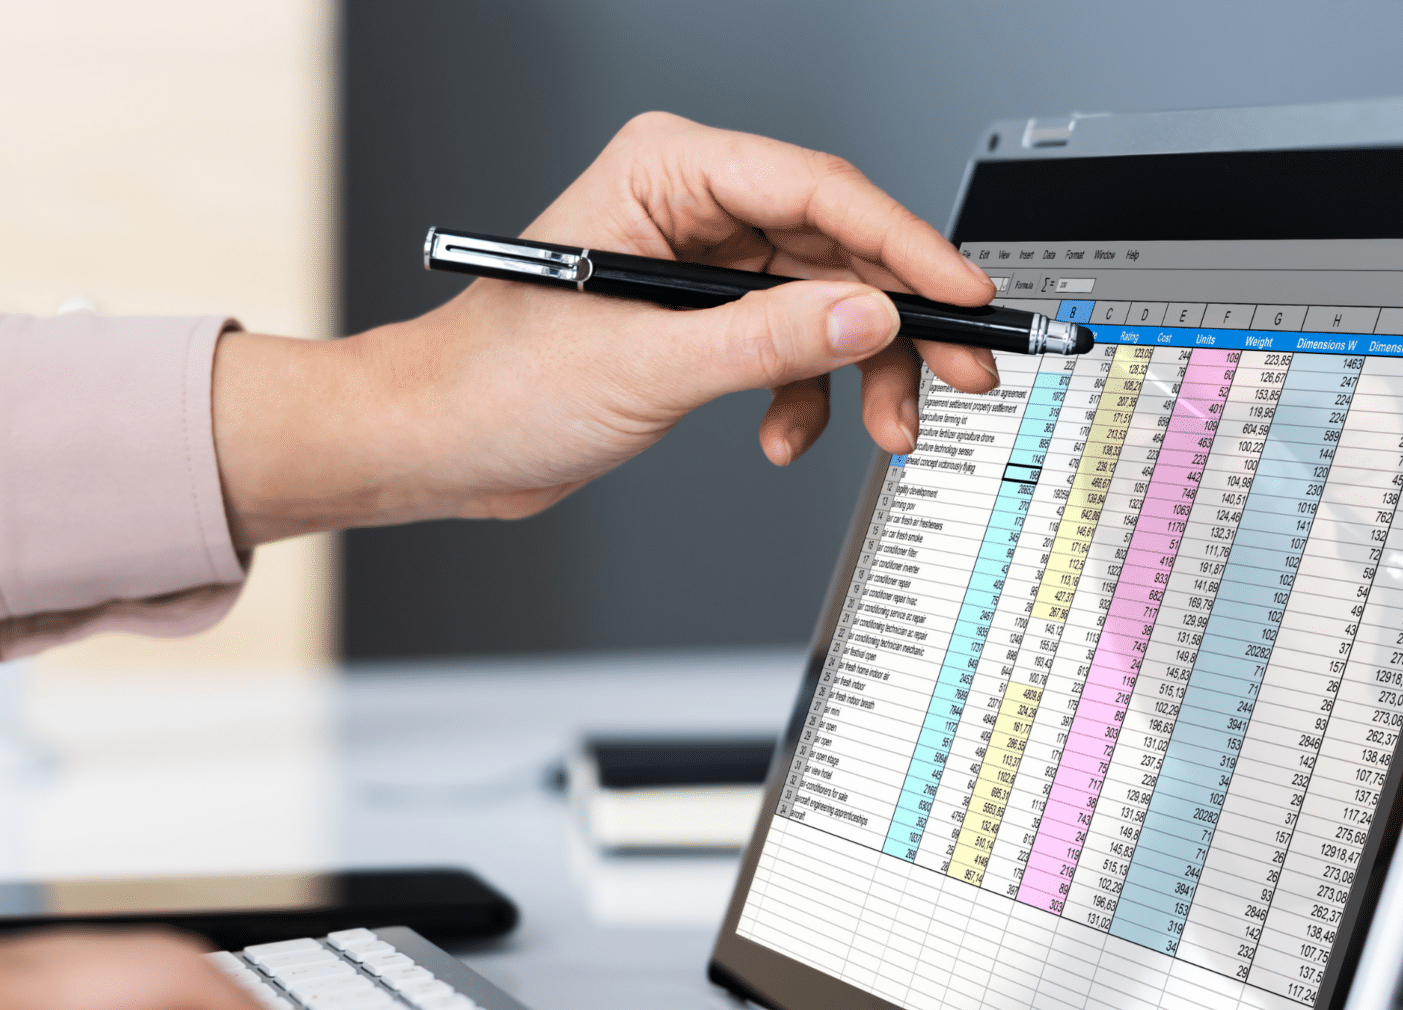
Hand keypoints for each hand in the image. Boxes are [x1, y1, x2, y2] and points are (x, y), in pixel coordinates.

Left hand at [212, 111, 1000, 542]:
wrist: (439, 447)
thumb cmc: (494, 385)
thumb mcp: (646, 367)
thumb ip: (766, 341)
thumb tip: (867, 317)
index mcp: (665, 169)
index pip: (818, 189)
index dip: (905, 245)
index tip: (963, 295)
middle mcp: (690, 202)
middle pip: (840, 245)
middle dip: (899, 321)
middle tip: (961, 374)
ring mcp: (701, 260)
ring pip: (830, 301)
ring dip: (860, 371)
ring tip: (880, 427)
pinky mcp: (704, 315)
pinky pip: (795, 341)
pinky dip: (806, 393)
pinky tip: (784, 434)